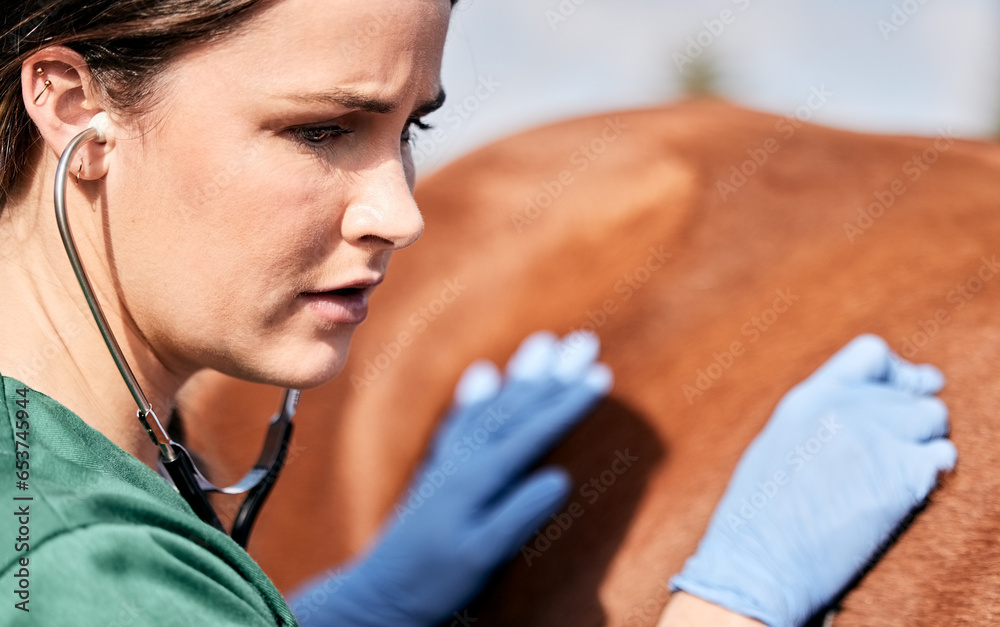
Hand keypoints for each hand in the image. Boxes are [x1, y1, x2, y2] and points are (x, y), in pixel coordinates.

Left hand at [290, 331, 612, 625]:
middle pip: (515, 406)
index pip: (531, 431)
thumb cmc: (431, 581)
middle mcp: (462, 459)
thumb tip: (560, 478)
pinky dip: (478, 394)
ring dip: (522, 374)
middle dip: (554, 375)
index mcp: (476, 478)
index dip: (568, 404)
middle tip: (585, 342)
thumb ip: (517, 515)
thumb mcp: (480, 556)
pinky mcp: (439, 471)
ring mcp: (449, 461)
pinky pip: (462, 419)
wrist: (377, 593)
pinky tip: (485, 375)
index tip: (601, 376)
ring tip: (546, 342)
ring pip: (493, 406)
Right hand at [669, 335, 956, 626]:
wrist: (760, 560)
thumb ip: (819, 420)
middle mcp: (844, 408)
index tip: (907, 390)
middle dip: (910, 418)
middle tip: (902, 447)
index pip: (871, 354)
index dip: (896, 373)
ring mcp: (875, 437)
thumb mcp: (778, 445)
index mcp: (808, 397)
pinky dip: (930, 473)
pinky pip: (942, 457)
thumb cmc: (759, 517)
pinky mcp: (901, 475)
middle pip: (909, 393)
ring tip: (901, 469)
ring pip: (933, 417)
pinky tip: (905, 492)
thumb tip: (864, 415)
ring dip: (924, 441)